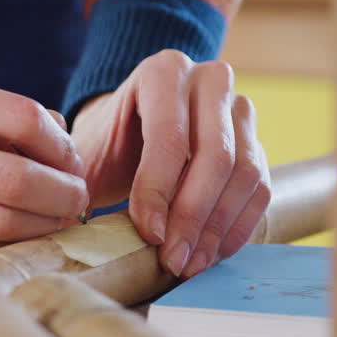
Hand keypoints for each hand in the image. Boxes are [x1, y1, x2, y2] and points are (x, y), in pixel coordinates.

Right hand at [0, 65, 88, 256]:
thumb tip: (57, 140)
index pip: (16, 118)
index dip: (59, 141)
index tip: (69, 155)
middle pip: (11, 182)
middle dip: (62, 194)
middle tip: (77, 197)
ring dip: (39, 226)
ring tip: (57, 218)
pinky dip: (0, 241)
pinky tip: (14, 231)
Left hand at [71, 50, 268, 278]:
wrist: (132, 127)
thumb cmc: (106, 141)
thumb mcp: (86, 152)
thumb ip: (81, 179)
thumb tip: (76, 222)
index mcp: (163, 72)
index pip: (170, 138)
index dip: (160, 192)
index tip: (149, 236)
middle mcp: (209, 80)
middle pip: (216, 155)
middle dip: (192, 217)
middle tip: (173, 259)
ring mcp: (239, 109)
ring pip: (245, 173)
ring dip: (218, 228)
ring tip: (189, 264)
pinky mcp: (255, 141)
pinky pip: (260, 188)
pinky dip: (236, 228)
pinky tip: (210, 255)